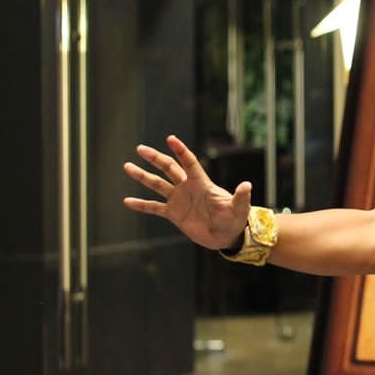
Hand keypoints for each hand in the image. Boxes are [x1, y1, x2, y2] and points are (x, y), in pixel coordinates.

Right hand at [122, 135, 251, 250]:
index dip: (181, 150)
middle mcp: (188, 188)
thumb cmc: (235, 220)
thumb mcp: (239, 209)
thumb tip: (247, 185)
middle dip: (155, 158)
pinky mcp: (174, 214)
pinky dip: (141, 205)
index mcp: (202, 183)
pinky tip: (127, 201)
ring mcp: (179, 200)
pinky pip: (154, 207)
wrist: (226, 236)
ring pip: (157, 184)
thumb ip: (241, 197)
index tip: (170, 138)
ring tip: (127, 166)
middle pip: (169, 168)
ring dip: (142, 176)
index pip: (189, 163)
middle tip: (140, 149)